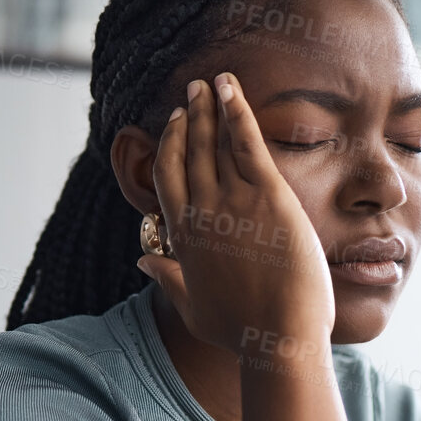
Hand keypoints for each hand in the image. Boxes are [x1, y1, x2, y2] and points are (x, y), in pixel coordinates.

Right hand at [137, 74, 332, 358]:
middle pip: (187, 152)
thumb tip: (142, 261)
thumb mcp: (195, 308)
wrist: (278, 338)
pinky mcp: (266, 196)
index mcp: (183, 237)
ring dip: (210, 107)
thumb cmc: (242, 332)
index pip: (168, 178)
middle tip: (192, 92)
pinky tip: (232, 87)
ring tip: (211, 82)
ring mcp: (232, 202)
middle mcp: (200, 213)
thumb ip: (168, 279)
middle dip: (188, 117)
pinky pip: (246, 142)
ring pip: (213, 141)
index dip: (169, 146)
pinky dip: (236, 111)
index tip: (175, 125)